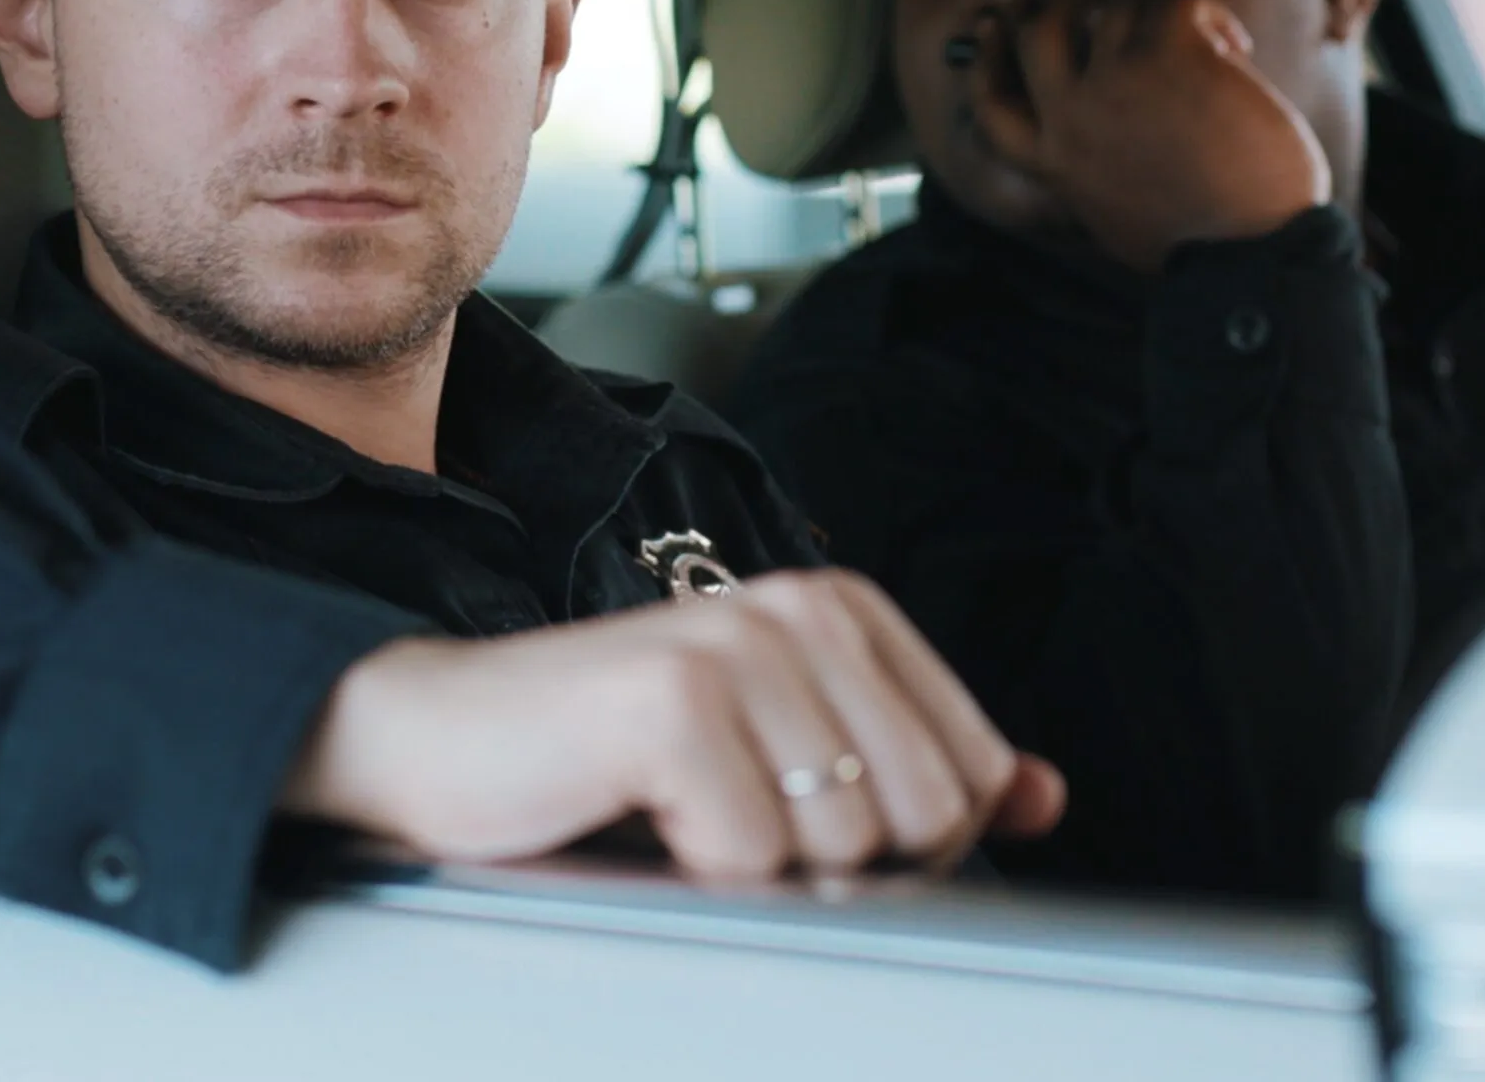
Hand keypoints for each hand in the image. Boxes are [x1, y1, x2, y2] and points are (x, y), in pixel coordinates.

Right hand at [280, 568, 1065, 878]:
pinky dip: (689, 875)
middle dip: (835, 865)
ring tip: (678, 818)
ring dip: (753, 872)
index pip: (974, 774)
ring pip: (843, 848)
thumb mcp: (784, 756)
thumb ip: (915, 766)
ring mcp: (739, 648)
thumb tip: (1043, 797)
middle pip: (925, 818)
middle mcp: (803, 609)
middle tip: (732, 830)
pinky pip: (749, 860)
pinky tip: (632, 818)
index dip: (901, 841)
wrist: (441, 745)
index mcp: (845, 611)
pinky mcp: (674, 703)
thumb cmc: (611, 763)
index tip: (801, 818)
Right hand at [970, 0, 1329, 271]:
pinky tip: (1236, 50)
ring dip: (1154, 14)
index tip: (991, 23)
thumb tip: (1104, 122)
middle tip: (1097, 2)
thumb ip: (1096, 169)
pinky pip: (1175, 2)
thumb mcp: (1119, 215)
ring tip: (1205, 44)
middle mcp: (1072, 118)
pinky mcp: (1170, 54)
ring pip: (1111, 6)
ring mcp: (1116, 81)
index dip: (986, 55)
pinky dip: (1210, 17)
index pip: (991, 99)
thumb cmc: (1205, 246)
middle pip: (1036, 30)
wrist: (1250, 256)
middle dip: (1063, 7)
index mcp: (1056, 163)